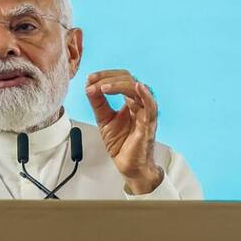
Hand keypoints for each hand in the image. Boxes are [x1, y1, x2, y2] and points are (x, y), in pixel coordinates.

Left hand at [85, 69, 162, 193]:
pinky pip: (151, 106)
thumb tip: (89, 86)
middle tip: (93, 81)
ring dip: (118, 85)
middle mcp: (138, 103)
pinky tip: (138, 86)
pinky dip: (146, 95)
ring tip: (103, 88)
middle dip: (108, 77)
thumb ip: (98, 103)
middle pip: (128, 79)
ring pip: (136, 89)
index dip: (105, 75)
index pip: (120, 79)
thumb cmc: (121, 144)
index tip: (89, 78)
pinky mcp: (148, 123)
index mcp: (129, 101)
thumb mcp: (104, 119)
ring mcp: (144, 112)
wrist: (128, 165)